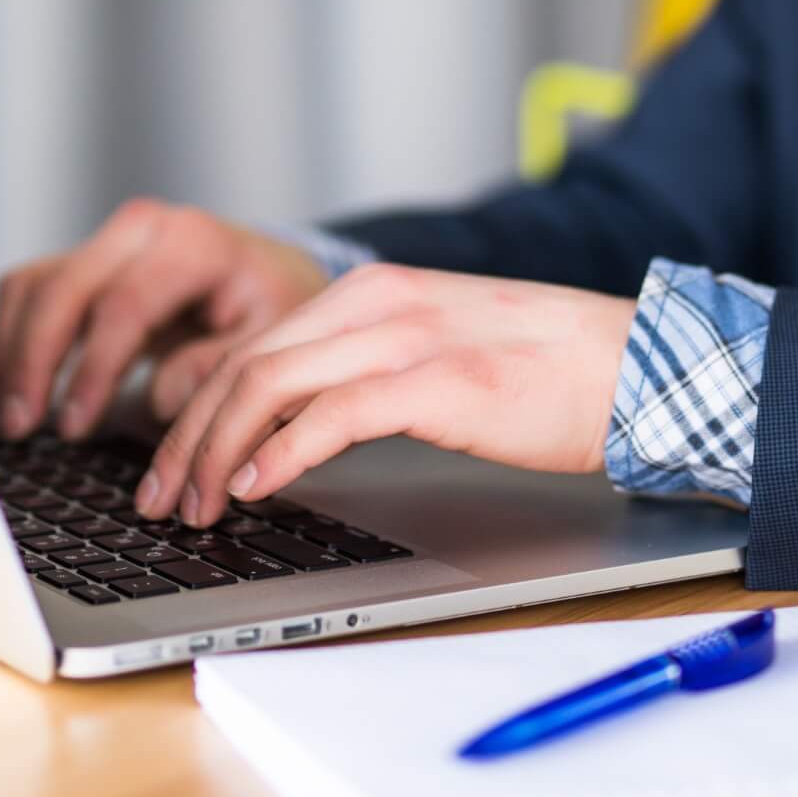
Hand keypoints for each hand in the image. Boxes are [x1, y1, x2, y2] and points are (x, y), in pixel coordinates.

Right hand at [0, 198, 330, 439]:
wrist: (269, 272)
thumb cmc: (272, 306)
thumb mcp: (274, 338)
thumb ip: (222, 367)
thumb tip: (161, 397)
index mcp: (192, 244)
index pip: (124, 304)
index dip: (92, 369)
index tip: (75, 424)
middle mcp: (142, 230)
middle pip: (63, 288)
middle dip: (34, 360)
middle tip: (24, 425)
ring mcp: (107, 241)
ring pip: (34, 284)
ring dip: (10, 350)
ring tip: (9, 414)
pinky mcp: (84, 260)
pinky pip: (28, 289)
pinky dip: (5, 334)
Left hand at [133, 262, 636, 526]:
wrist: (638, 367)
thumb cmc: (549, 376)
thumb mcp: (438, 357)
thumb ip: (368, 376)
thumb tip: (294, 432)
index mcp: (376, 291)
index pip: (254, 344)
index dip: (197, 407)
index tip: (171, 463)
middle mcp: (380, 301)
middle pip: (244, 364)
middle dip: (185, 436)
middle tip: (158, 496)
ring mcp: (408, 336)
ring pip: (269, 385)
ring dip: (214, 452)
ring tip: (193, 505)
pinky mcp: (439, 381)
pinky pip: (330, 417)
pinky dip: (277, 455)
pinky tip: (254, 488)